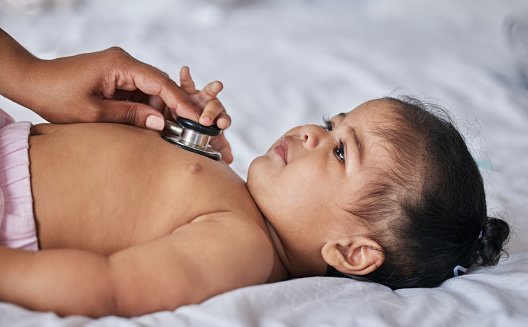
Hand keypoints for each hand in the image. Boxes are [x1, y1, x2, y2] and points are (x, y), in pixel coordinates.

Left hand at [24, 47, 206, 130]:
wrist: (32, 81)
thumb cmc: (56, 96)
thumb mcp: (95, 113)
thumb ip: (130, 115)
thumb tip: (160, 122)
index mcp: (119, 65)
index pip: (160, 82)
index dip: (180, 101)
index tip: (195, 117)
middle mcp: (123, 61)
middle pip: (159, 84)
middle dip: (173, 106)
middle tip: (187, 128)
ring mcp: (119, 67)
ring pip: (151, 88)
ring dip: (159, 108)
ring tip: (169, 130)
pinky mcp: (115, 75)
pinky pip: (138, 90)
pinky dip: (146, 106)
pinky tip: (151, 121)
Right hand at [177, 67, 232, 162]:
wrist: (179, 122)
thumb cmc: (197, 130)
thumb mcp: (206, 140)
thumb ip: (218, 147)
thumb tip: (229, 161)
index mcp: (217, 118)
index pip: (224, 119)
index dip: (224, 121)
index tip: (222, 124)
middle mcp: (210, 106)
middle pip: (216, 107)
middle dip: (212, 112)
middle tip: (206, 120)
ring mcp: (199, 97)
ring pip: (207, 93)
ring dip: (212, 90)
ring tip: (218, 85)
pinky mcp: (186, 90)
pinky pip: (186, 83)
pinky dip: (186, 76)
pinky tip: (185, 70)